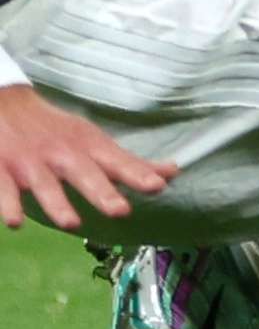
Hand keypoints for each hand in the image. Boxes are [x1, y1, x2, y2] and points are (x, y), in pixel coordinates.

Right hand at [0, 85, 176, 232]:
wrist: (5, 105)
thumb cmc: (57, 131)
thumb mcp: (93, 141)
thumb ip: (129, 163)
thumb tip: (171, 173)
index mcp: (87, 147)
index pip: (117, 162)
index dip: (138, 174)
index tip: (159, 186)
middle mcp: (62, 154)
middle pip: (84, 173)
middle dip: (102, 191)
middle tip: (121, 211)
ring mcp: (30, 162)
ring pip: (45, 185)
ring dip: (58, 203)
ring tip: (71, 223)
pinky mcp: (0, 169)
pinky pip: (3, 189)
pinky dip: (8, 205)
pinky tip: (15, 222)